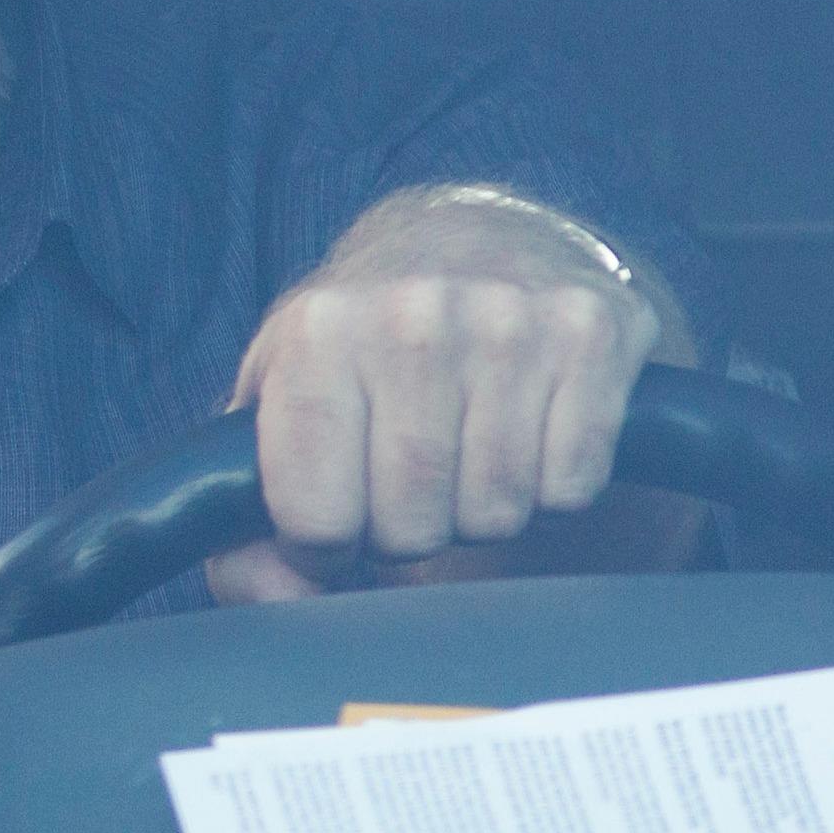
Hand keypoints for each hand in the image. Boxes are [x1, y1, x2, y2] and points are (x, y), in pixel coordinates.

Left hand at [209, 188, 687, 601]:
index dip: (322, 542)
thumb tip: (278, 593)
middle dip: (404, 532)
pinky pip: (571, 486)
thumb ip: (238, 520)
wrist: (468, 239)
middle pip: (412, 525)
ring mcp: (512, 317)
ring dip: (477, 510)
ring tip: (459, 450)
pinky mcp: (595, 331)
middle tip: (402, 480)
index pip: (317, 516)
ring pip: (498, 512)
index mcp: (319, 330)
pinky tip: (522, 431)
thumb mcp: (270, 408)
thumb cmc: (355, 348)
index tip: (332, 511)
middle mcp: (414, 313)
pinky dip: (549, 486)